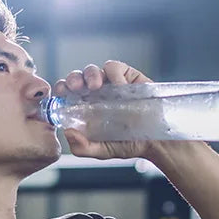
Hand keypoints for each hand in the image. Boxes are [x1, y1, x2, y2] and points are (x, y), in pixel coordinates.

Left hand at [53, 60, 198, 160]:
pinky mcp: (127, 76)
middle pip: (76, 78)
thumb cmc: (128, 144)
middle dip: (72, 79)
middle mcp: (95, 94)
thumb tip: (68, 132)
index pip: (66, 94)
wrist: (157, 140)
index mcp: (85, 109)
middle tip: (76, 88)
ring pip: (92, 70)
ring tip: (95, 86)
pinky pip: (114, 67)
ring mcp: (110, 84)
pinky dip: (113, 73)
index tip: (61, 95)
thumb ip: (82, 147)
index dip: (61, 91)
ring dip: (89, 74)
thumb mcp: (102, 151)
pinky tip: (118, 86)